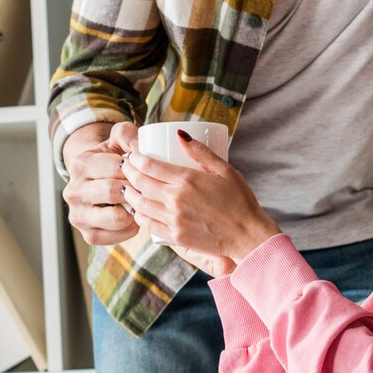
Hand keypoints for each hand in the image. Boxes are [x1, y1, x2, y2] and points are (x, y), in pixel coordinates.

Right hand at [62, 121, 139, 246]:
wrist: (96, 180)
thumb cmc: (112, 159)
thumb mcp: (117, 140)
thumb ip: (128, 134)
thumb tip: (140, 147)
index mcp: (79, 165)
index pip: (116, 168)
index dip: (136, 169)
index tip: (144, 170)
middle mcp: (73, 191)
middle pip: (114, 192)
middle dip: (135, 190)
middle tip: (146, 187)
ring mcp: (78, 216)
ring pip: (116, 218)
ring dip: (134, 210)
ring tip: (139, 202)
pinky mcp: (88, 235)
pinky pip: (116, 236)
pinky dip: (130, 228)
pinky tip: (133, 217)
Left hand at [120, 131, 281, 273]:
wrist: (248, 236)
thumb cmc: (240, 201)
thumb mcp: (225, 170)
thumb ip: (201, 152)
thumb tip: (179, 134)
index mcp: (187, 180)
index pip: (149, 166)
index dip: (135, 159)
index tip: (132, 155)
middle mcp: (176, 200)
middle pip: (140, 183)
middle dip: (128, 172)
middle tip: (125, 166)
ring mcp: (173, 220)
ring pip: (140, 205)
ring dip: (130, 193)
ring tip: (128, 186)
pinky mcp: (175, 237)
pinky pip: (148, 225)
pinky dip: (138, 215)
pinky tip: (137, 210)